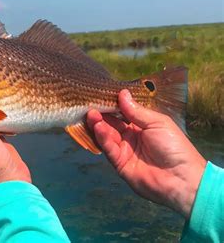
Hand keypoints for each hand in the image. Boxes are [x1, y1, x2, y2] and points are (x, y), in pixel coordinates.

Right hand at [87, 89, 205, 218]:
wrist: (181, 178)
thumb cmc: (174, 146)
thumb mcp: (157, 123)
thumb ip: (136, 111)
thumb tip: (122, 92)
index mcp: (141, 126)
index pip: (122, 113)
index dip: (112, 104)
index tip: (100, 94)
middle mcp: (130, 137)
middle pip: (111, 123)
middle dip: (101, 113)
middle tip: (90, 103)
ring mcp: (124, 150)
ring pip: (107, 135)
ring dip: (99, 124)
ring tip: (91, 113)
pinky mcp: (119, 163)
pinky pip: (109, 149)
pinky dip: (102, 137)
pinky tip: (98, 127)